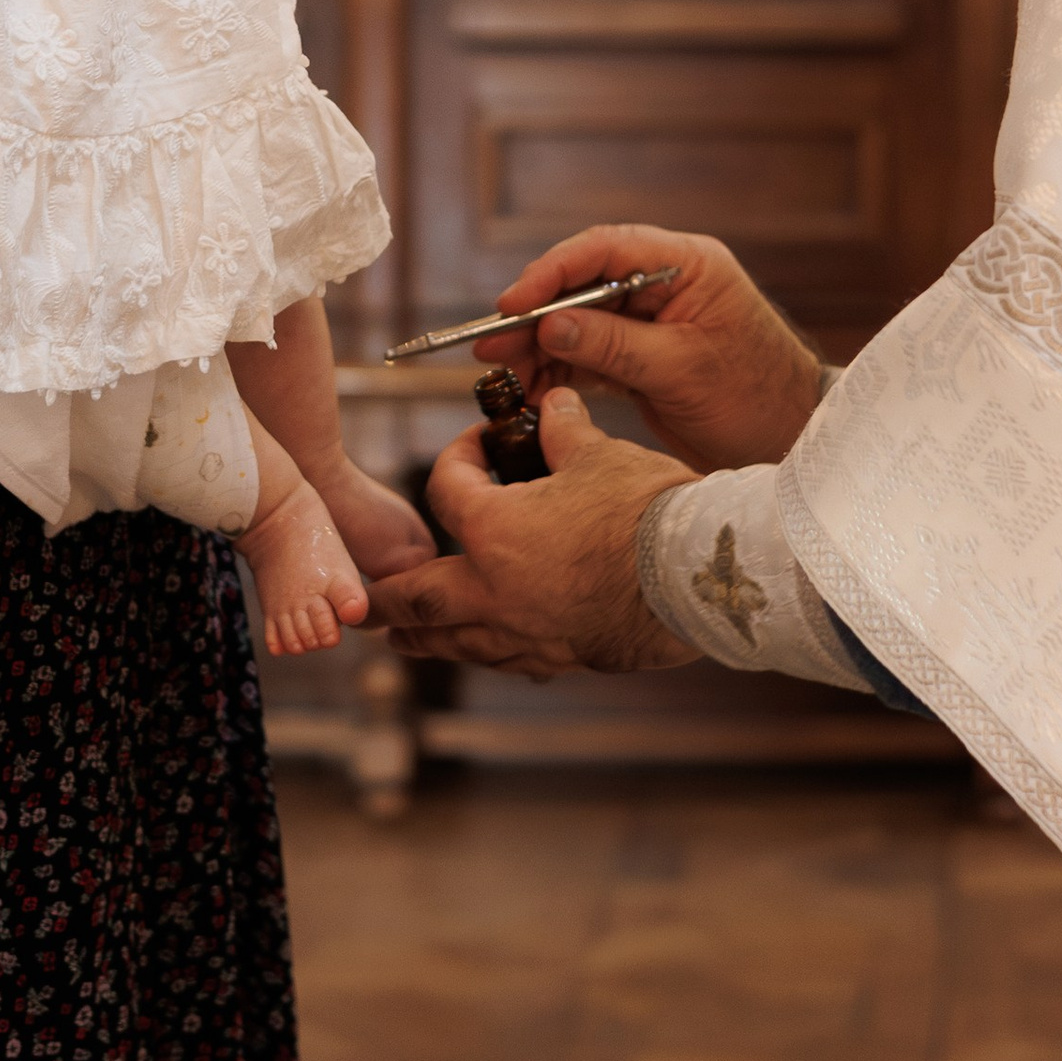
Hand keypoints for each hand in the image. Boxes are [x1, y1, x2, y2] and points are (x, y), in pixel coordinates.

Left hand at [365, 387, 697, 677]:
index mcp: (493, 531)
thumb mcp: (599, 455)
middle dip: (386, 604)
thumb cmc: (647, 509)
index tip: (477, 446)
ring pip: (460, 642)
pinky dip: (490, 650)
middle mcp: (495, 591)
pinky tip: (491, 648)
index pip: (447, 491)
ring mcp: (527, 632)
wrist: (699, 576)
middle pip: (420, 601)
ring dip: (428, 639)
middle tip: (362, 607)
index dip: (458, 458)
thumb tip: (555, 402)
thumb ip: (564, 430)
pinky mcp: (563, 657)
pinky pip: (510, 658)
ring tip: (407, 641)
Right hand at [475, 224, 824, 474]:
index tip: (513, 303)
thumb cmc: (757, 397)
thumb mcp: (682, 370)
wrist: (792, 441)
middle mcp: (665, 285)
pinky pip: (590, 354)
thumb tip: (551, 324)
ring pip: (580, 322)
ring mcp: (653, 321)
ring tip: (502, 374)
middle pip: (584, 285)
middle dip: (535, 315)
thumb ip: (614, 344)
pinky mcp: (644, 357)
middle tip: (491, 344)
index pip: (606, 250)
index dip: (553, 272)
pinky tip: (530, 390)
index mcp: (686, 266)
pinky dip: (560, 372)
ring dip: (540, 348)